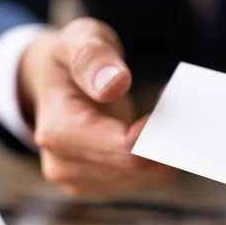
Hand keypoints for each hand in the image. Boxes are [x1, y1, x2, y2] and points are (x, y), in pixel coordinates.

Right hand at [18, 17, 173, 194]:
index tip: (169, 94)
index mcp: (57, 131)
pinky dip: (160, 156)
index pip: (125, 146)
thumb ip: (93, 57)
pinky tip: (154, 130)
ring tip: (162, 110)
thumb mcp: (79, 38)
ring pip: (150, 176)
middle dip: (166, 134)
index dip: (158, 126)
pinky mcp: (98, 186)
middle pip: (139, 165)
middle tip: (176, 100)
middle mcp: (63, 165)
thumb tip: (115, 84)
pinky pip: (147, 179)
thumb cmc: (69, 58)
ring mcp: (79, 182)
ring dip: (166, 145)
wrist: (49, 84)